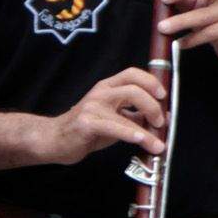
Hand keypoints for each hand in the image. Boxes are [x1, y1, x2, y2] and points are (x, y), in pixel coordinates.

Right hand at [42, 67, 167, 163]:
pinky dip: (131, 134)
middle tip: (161, 122)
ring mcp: (92, 107)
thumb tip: (164, 117)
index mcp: (108, 87)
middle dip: (153, 106)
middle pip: (134, 90)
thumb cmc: (87, 128)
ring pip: (126, 112)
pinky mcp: (86, 123)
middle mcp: (100, 93)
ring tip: (158, 143)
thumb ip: (136, 115)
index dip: (151, 81)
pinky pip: (114, 127)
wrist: (54, 140)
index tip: (163, 95)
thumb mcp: (115, 117)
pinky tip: (142, 141)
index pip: (132, 74)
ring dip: (147, 130)